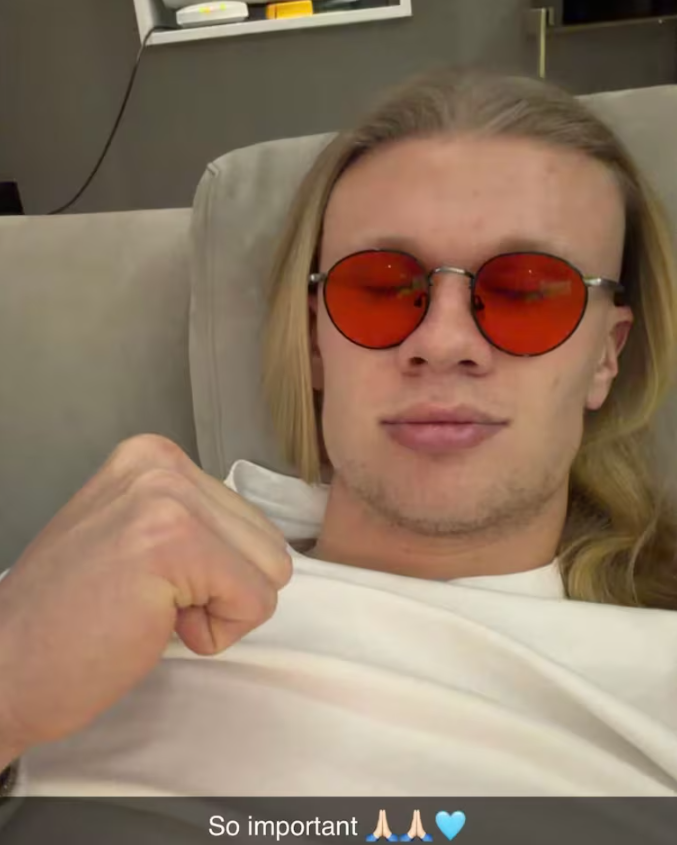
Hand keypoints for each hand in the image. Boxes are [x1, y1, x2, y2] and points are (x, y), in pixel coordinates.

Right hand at [0, 435, 291, 759]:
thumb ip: (194, 522)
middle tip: (148, 601)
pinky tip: (153, 624)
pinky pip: (256, 601)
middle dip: (222, 589)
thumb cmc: (69, 619)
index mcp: (153, 458)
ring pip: (271, 571)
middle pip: (268, 544)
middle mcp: (162, 465)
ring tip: (150, 608)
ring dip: (219, 609)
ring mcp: (167, 499)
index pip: (249, 522)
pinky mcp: (175, 542)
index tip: (149, 582)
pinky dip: (215, 633)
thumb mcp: (133, 535)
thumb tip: (261, 544)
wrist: (4, 668)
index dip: (213, 572)